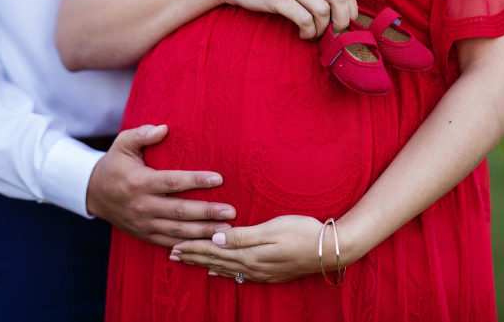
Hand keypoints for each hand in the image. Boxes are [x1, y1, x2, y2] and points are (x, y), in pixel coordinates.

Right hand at [86, 124, 236, 246]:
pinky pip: (168, 243)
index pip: (172, 182)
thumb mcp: (122, 143)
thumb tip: (164, 128)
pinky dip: (189, 245)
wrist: (92, 193)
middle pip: (180, 211)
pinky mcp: (144, 234)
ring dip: (203, 232)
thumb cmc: (115, 164)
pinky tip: (207, 244)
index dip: (196, 180)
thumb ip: (142, 134)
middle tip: (231, 212)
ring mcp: (143, 223)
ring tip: (226, 230)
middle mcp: (142, 205)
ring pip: (177, 231)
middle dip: (207, 212)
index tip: (219, 179)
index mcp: (139, 182)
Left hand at [170, 215, 331, 282]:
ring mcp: (261, 272)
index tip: (174, 245)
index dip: (194, 247)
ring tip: (187, 262)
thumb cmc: (304, 231)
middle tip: (171, 254)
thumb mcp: (273, 228)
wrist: (332, 249)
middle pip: (215, 262)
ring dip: (204, 265)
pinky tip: (216, 273)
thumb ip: (243, 236)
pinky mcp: (270, 273)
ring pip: (224, 269)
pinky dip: (222, 272)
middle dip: (193, 257)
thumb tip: (216, 238)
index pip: (214, 251)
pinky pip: (238, 274)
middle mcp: (252, 266)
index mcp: (250, 254)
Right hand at [206, 0, 356, 39]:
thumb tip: (342, 7)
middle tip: (335, 33)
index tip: (345, 23)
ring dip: (321, 29)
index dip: (351, 9)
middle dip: (342, 21)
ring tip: (312, 34)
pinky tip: (301, 34)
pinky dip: (308, 32)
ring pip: (323, 11)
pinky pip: (304, 19)